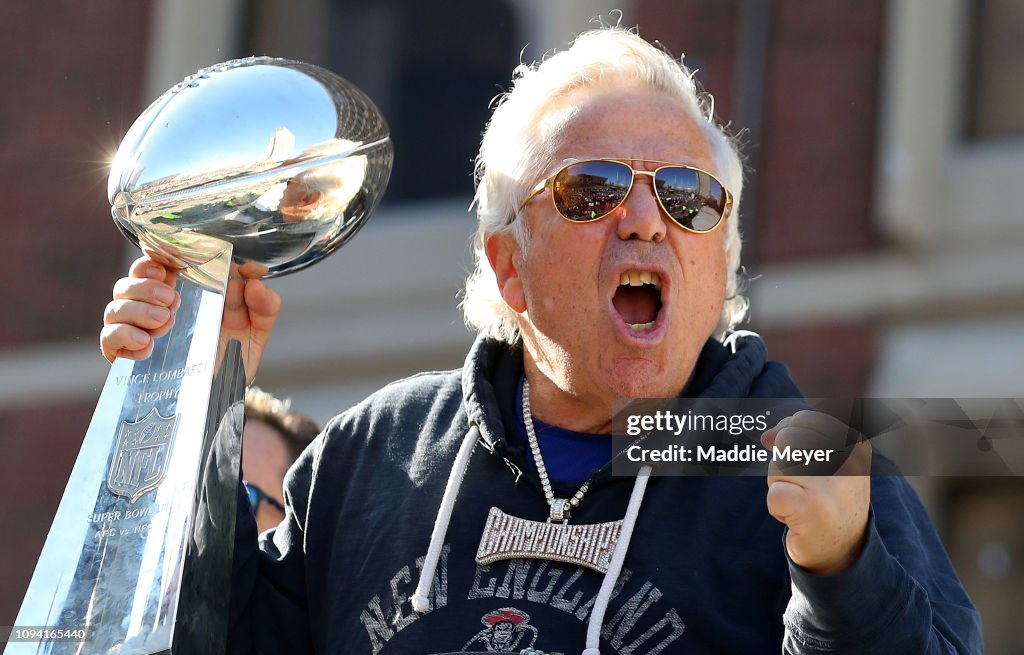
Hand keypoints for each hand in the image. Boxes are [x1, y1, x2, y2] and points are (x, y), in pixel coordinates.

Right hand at [100, 255, 280, 380]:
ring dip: (138, 309)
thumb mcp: (256, 329)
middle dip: (146, 284)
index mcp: (184, 291)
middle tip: (171, 299)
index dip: (155, 257)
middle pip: (131, 279)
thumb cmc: (235, 356)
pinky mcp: (126, 355)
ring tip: (165, 322)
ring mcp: (138, 330)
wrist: (224, 397)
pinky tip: (147, 344)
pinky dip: (123, 335)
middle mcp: (155, 306)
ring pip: (116, 305)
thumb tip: (256, 280)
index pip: (157, 262)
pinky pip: (108, 338)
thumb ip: (265, 304)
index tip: (166, 265)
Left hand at [762, 410, 871, 575]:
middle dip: (784, 463)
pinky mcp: (812, 509)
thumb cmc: (826, 498)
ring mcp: (832, 487)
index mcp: (856, 446)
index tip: (788, 451)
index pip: (806, 420)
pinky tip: (798, 519)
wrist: (843, 551)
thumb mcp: (824, 461)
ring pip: (778, 467)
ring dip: (780, 486)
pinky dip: (778, 508)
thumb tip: (766, 437)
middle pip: (788, 439)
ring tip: (803, 502)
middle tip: (802, 486)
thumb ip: (799, 438)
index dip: (787, 430)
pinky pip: (774, 495)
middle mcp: (850, 463)